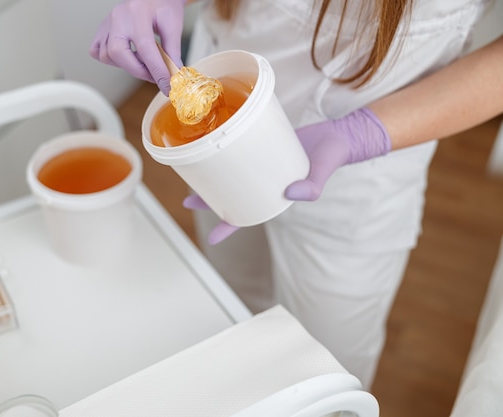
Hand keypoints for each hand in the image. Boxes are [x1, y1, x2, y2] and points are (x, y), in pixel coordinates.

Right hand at [90, 0, 185, 94]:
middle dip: (138, 71)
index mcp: (137, 13)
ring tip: (144, 63)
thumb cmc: (162, 5)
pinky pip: (97, 51)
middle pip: (118, 53)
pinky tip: (127, 57)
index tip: (167, 85)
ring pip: (106, 55)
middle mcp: (118, 18)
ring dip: (127, 66)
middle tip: (155, 76)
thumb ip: (173, 50)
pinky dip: (111, 60)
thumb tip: (174, 74)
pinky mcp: (102, 30)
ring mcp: (107, 24)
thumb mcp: (173, 24)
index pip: (145, 48)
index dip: (156, 70)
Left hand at [184, 107, 391, 244]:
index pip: (248, 216)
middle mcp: (265, 183)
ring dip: (213, 176)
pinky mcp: (261, 148)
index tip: (212, 238)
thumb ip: (313, 186)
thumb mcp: (323, 172)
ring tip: (193, 173)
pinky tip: (214, 149)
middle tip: (188, 200)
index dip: (230, 227)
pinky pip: (239, 155)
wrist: (338, 136)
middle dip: (210, 200)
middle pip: (232, 196)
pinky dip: (227, 155)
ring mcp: (261, 166)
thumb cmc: (331, 158)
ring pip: (231, 176)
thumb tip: (292, 194)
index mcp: (275, 196)